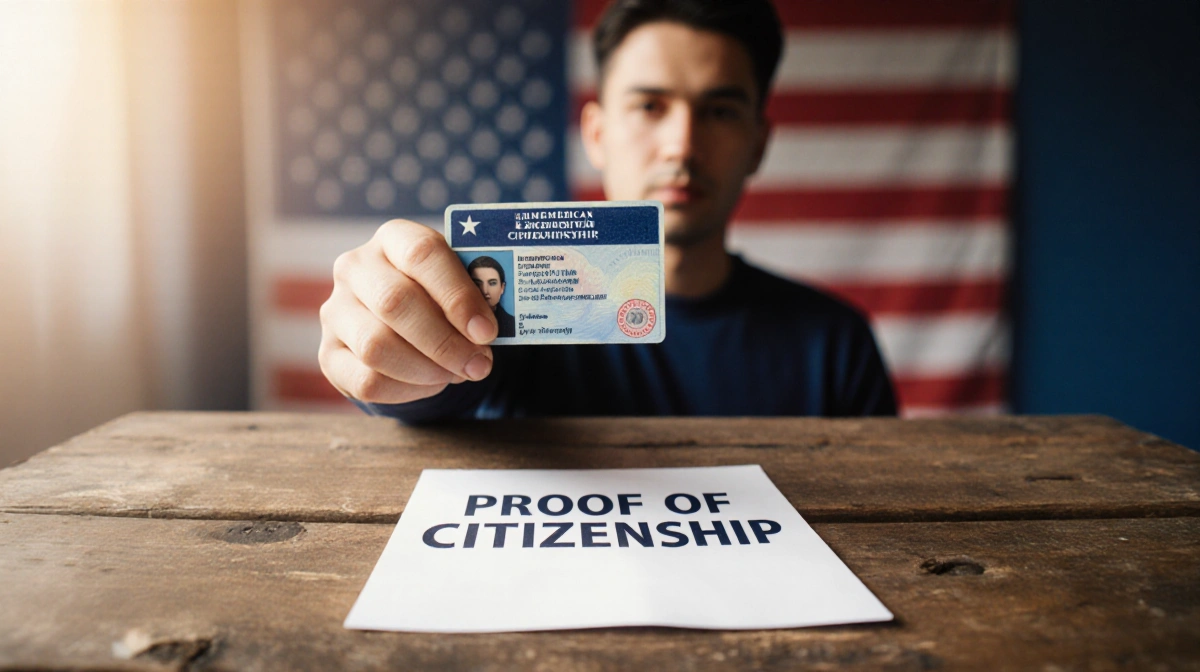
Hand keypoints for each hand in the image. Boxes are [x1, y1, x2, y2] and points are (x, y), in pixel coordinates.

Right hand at [318, 219, 497, 403]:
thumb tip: (485, 334)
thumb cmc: (437, 296)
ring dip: (427, 369)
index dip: (457, 295)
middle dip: (444, 341)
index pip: (422, 254)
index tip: (486, 331)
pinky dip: (408, 389)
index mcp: (392, 238)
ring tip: (457, 373)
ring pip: (376, 346)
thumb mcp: (458, 284)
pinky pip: (367, 381)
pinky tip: (431, 383)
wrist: (401, 325)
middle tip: (479, 364)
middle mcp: (355, 267)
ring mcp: (335, 311)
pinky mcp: (328, 354)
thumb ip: (474, 296)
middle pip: (395, 302)